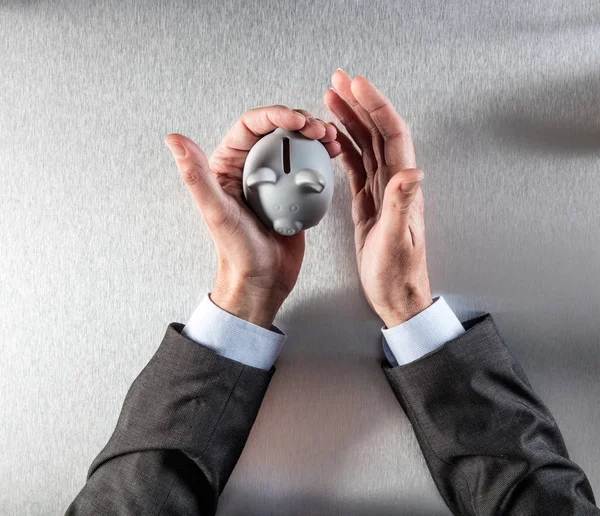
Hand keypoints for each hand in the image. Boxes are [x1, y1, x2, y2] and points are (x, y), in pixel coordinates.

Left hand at [165, 106, 340, 328]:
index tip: (296, 121)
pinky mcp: (293, 191)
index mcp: (227, 165)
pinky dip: (322, 155)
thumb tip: (174, 140)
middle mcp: (250, 167)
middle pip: (277, 130)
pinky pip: (308, 165)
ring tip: (331, 139)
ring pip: (295, 144)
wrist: (263, 279)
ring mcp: (274, 178)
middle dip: (300, 122)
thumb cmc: (237, 252)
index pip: (250, 127)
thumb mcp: (216, 212)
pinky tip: (335, 153)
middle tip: (318, 130)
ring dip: (315, 135)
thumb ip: (196, 176)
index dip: (274, 115)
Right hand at [324, 70, 432, 327]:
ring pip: (365, 144)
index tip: (358, 85)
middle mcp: (394, 182)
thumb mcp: (397, 240)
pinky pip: (356, 166)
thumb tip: (411, 170)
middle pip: (377, 131)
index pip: (391, 134)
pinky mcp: (368, 201)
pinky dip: (345, 147)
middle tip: (340, 80)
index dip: (376, 106)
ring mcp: (380, 190)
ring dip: (350, 119)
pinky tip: (333, 136)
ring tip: (332, 99)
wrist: (395, 294)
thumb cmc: (398, 273)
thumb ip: (401, 204)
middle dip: (360, 103)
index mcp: (402, 186)